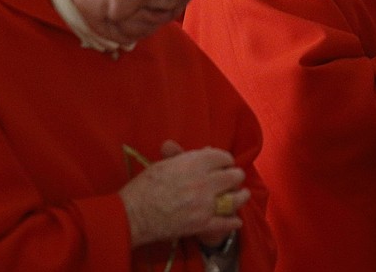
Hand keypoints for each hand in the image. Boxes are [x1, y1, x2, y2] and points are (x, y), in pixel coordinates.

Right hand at [120, 140, 249, 247]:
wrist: (133, 215)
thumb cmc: (144, 186)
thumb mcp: (164, 164)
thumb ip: (185, 157)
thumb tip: (204, 150)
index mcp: (194, 163)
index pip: (222, 157)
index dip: (225, 160)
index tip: (224, 164)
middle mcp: (204, 181)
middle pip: (234, 176)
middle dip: (234, 176)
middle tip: (232, 179)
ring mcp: (206, 204)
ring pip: (235, 198)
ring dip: (241, 196)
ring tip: (242, 195)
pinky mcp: (203, 224)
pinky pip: (225, 223)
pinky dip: (233, 222)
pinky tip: (236, 220)